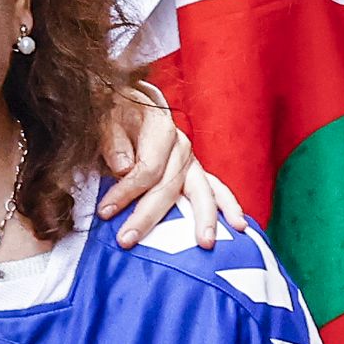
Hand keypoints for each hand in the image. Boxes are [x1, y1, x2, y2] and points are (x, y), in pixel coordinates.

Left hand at [100, 73, 243, 249]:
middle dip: (148, 215)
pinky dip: (229, 206)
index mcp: (160, 129)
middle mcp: (181, 146)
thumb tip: (124, 168)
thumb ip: (114, 142)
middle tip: (128, 240)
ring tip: (206, 243)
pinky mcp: (196, 170)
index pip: (146, 169)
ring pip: (202, 190)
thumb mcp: (106, 118)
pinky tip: (239, 226)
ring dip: (205, 217)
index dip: (124, 192)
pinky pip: (217, 189)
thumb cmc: (117, 112)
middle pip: (169, 186)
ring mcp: (192, 160)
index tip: (104, 212)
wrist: (132, 101)